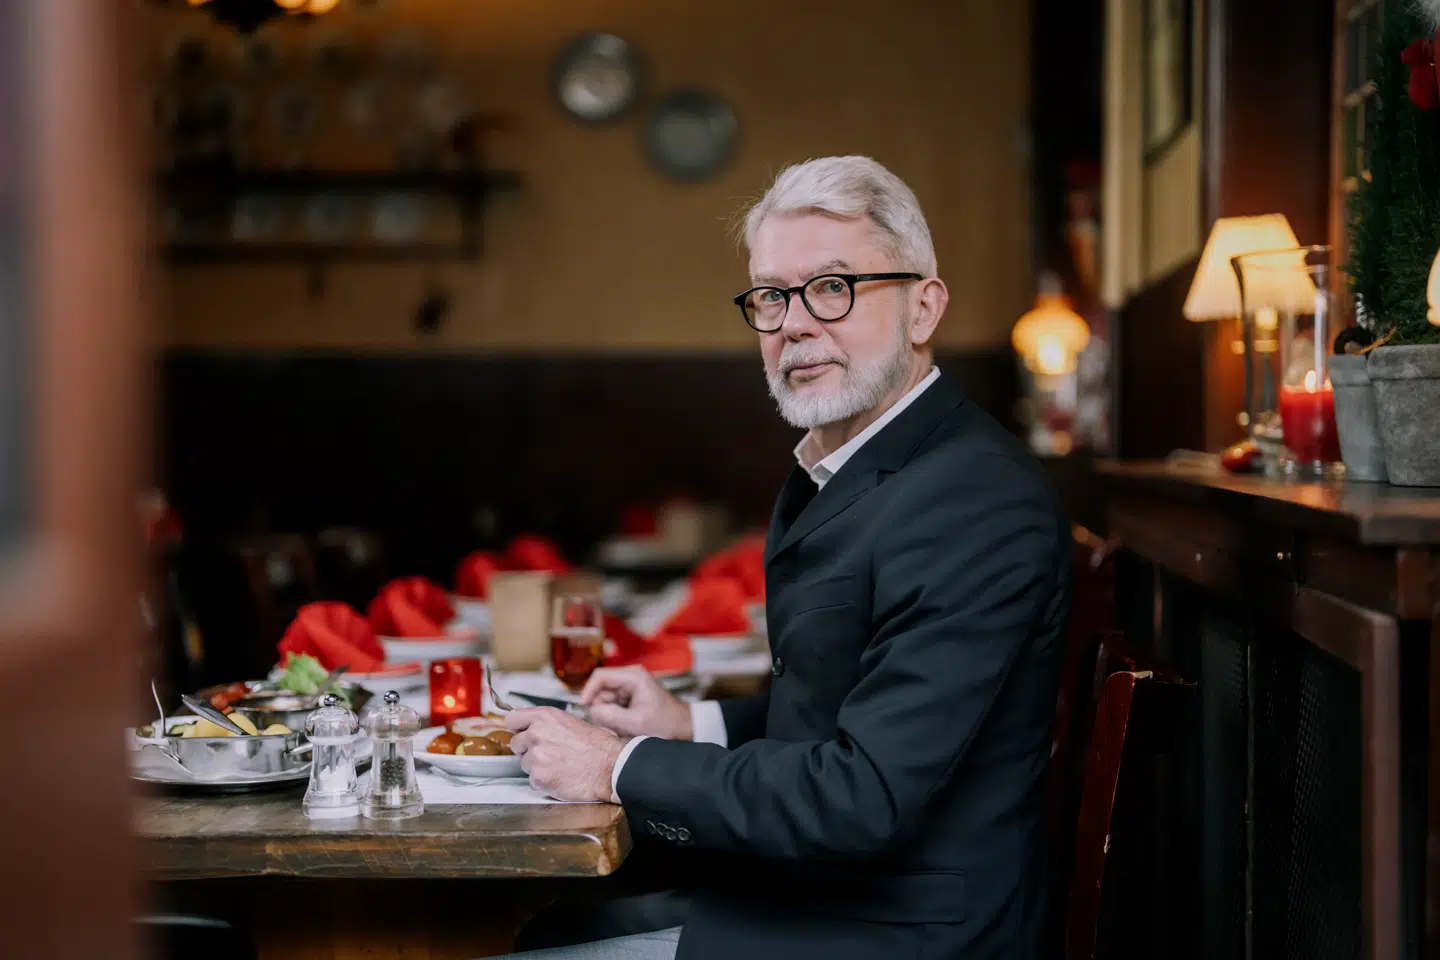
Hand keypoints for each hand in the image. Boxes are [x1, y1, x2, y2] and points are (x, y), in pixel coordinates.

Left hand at [506, 707, 624, 802]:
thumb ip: (547, 724)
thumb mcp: (571, 722)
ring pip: (524, 763)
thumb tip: (532, 728)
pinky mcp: (539, 777)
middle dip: (528, 750)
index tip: (521, 733)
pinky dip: (543, 782)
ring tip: (558, 765)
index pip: (512, 719)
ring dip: (536, 767)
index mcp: (544, 717)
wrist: (610, 766)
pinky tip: (560, 776)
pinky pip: (532, 781)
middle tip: (548, 754)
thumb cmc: (597, 746)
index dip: (517, 728)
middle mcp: (536, 733)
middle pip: (516, 744)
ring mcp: (536, 756)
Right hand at [579, 665, 691, 739]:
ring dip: (610, 715)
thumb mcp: (636, 723)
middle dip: (604, 708)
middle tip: (617, 724)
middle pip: (601, 690)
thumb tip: (590, 711)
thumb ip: (610, 716)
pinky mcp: (629, 697)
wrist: (683, 728)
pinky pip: (612, 706)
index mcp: (633, 676)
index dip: (588, 691)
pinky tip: (628, 724)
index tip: (583, 707)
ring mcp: (629, 687)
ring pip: (605, 700)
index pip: (600, 676)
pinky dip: (616, 717)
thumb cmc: (666, 724)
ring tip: (627, 725)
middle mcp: (630, 677)